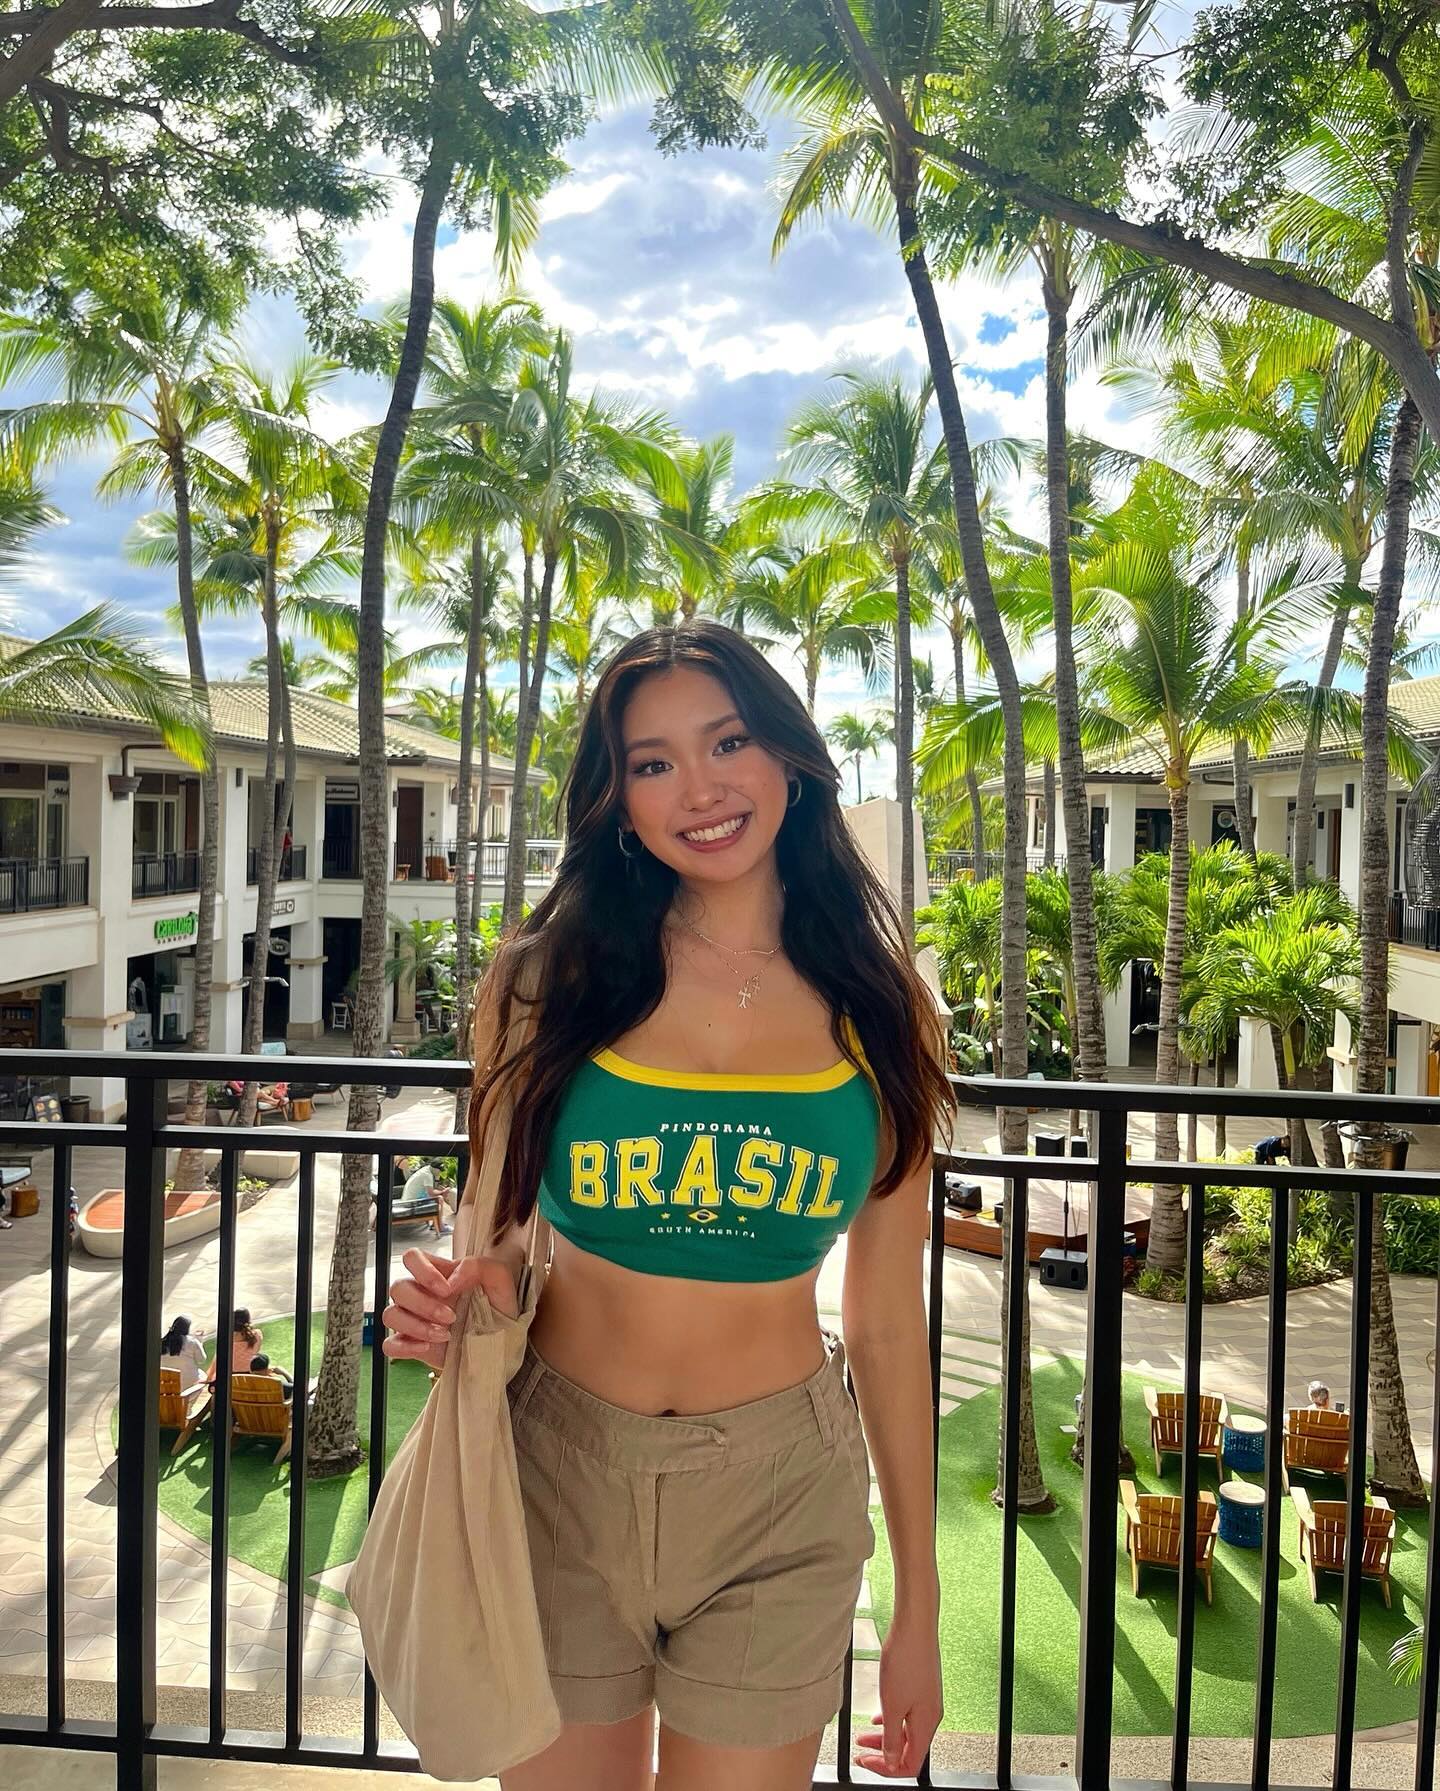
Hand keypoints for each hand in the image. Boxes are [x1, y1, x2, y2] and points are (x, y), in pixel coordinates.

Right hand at [381, 1248, 517, 1370]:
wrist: (500, 1346)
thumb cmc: (497, 1309)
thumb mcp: (499, 1281)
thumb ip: (478, 1266)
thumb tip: (451, 1278)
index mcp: (438, 1274)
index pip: (412, 1257)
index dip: (423, 1271)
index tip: (446, 1289)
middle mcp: (420, 1294)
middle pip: (397, 1288)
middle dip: (424, 1304)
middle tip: (451, 1317)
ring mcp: (413, 1320)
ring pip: (390, 1315)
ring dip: (416, 1326)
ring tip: (444, 1335)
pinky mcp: (410, 1345)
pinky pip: (390, 1344)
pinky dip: (405, 1347)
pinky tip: (427, 1347)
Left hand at [852, 1614, 942, 1778]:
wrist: (914, 1627)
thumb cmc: (906, 1661)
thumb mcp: (892, 1705)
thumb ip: (891, 1737)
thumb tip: (890, 1760)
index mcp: (927, 1725)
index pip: (910, 1764)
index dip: (887, 1768)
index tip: (867, 1761)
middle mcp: (930, 1716)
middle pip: (908, 1749)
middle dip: (883, 1754)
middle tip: (862, 1751)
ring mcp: (926, 1702)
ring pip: (906, 1732)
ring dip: (885, 1737)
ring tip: (864, 1735)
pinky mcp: (921, 1688)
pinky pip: (906, 1715)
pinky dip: (891, 1720)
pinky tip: (878, 1717)